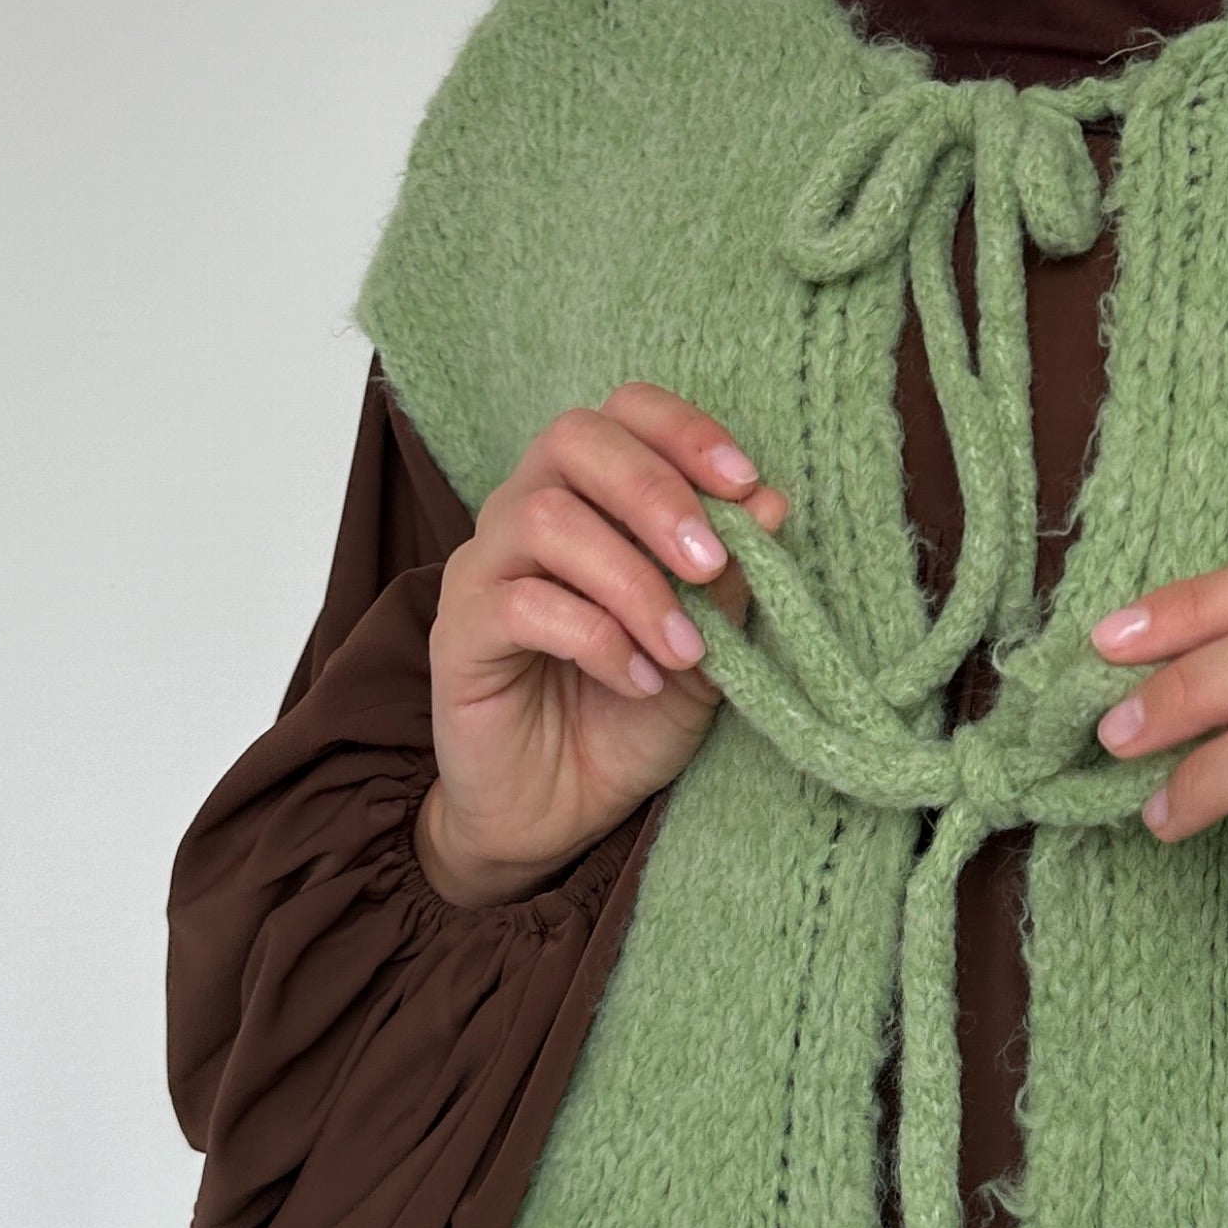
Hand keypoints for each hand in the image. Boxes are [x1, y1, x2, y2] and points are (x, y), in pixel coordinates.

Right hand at [417, 384, 789, 907]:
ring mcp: (484, 568)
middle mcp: (527, 512)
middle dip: (656, 492)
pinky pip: (520, 604)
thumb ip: (733, 581)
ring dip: (634, 582)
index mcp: (591, 496)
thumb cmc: (631, 717)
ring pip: (547, 519)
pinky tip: (636, 680)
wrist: (560, 815)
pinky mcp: (457, 632)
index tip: (747, 483)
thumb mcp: (708, 650)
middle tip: (711, 566)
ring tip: (684, 650)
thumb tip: (771, 502)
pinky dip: (595, 639)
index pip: (624, 412)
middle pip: (574, 439)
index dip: (685, 431)